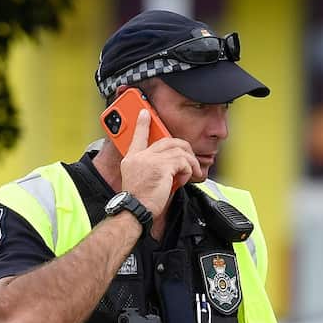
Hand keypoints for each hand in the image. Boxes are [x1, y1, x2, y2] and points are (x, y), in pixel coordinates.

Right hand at [119, 109, 201, 225]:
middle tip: (190, 159)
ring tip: (190, 173)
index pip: (137, 135)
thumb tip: (169, 168)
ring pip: (179, 151)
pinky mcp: (162, 167)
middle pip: (167, 141)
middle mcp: (140, 156)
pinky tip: (183, 179)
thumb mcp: (139, 180)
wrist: (135, 210)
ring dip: (189, 162)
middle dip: (183, 148)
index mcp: (132, 158)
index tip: (145, 113)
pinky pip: (182, 162)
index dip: (142, 123)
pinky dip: (187, 170)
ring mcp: (150, 160)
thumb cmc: (139, 201)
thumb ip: (149, 168)